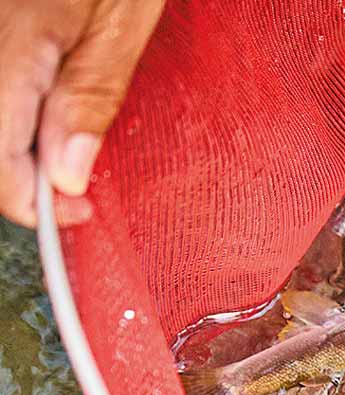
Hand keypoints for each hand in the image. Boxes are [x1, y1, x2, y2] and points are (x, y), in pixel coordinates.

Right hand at [0, 0, 163, 226]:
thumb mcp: (122, 23)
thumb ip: (89, 97)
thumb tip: (66, 178)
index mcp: (16, 49)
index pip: (0, 167)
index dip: (35, 205)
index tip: (79, 211)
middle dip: (21, 174)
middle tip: (74, 183)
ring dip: (14, 141)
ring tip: (59, 143)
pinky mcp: (1, 31)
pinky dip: (11, 108)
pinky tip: (41, 103)